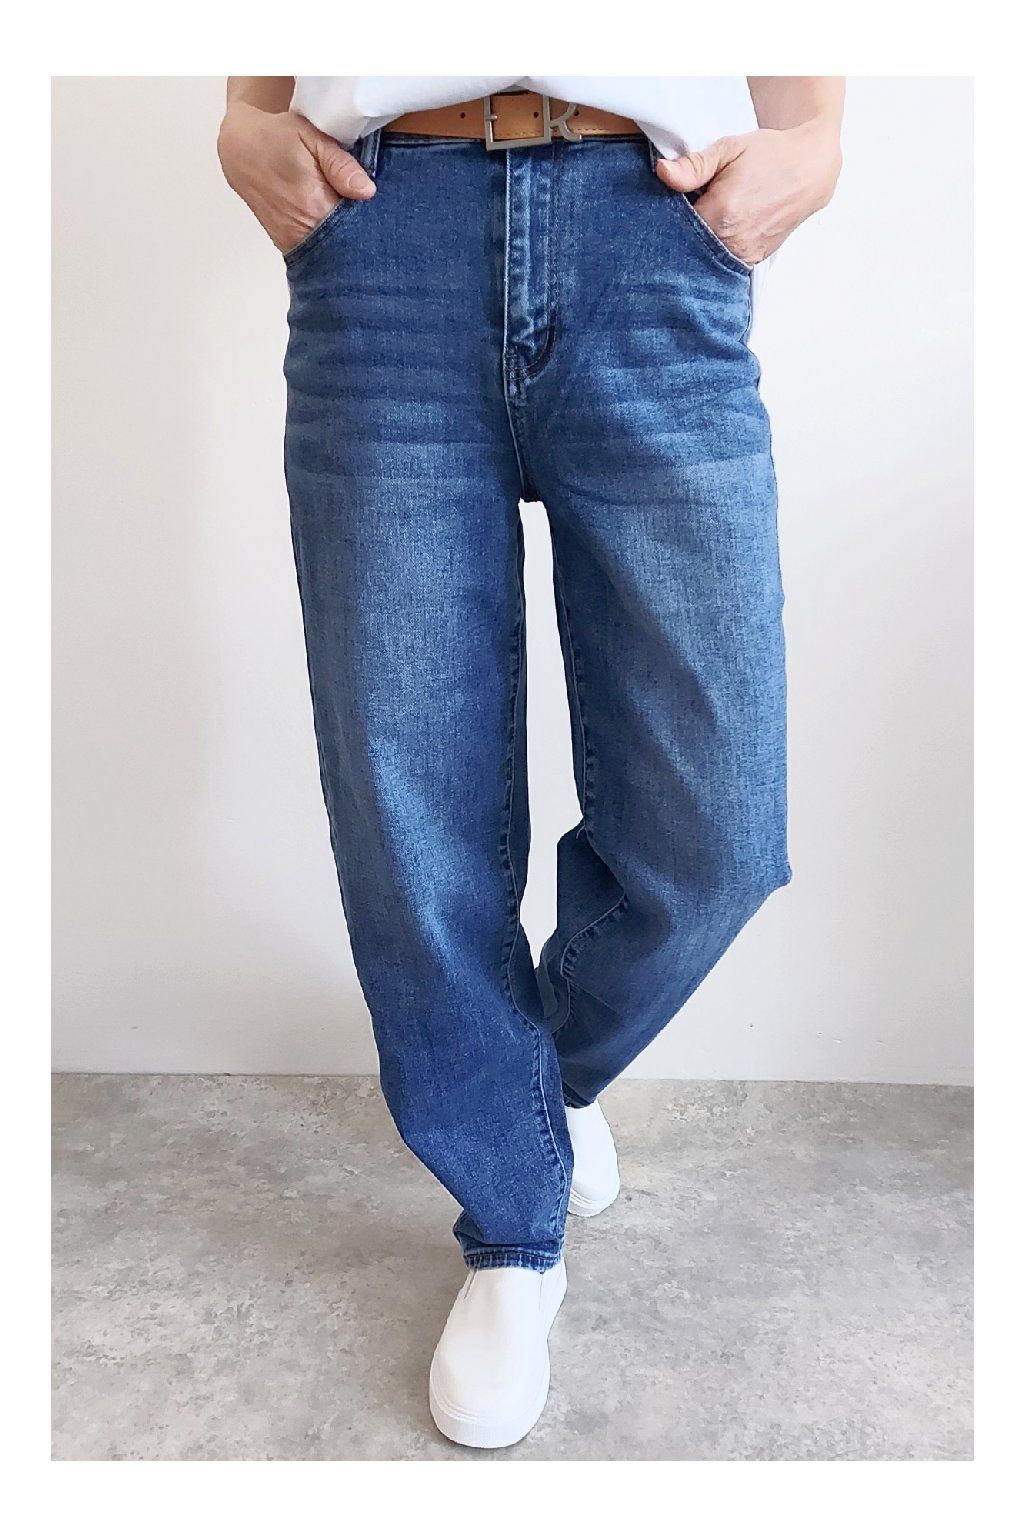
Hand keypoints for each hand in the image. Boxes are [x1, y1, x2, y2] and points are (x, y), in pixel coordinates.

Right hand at [217, 102, 374, 252]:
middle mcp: (305, 231)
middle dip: (365, 233)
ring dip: (348, 239)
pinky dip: (331, 243)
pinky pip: (319, 253)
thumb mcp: (311, 137)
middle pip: (350, 247)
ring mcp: (295, 242)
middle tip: (371, 214)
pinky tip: (336, 225)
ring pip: (335, 253)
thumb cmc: (277, 138)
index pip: (360, 227)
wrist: (240, 150)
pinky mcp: (289, 246)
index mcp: (315, 205)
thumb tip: (367, 191)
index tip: (381, 211)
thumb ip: (340, 164)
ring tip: (351, 216)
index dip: (375, 221)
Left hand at [657, 119, 840, 265]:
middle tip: (691, 206)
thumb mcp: (729, 149)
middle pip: (686, 245)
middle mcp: (732, 241)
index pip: (674, 225)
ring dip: (697, 241)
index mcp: (721, 214)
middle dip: (681, 229)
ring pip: (703, 256)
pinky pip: (720, 262)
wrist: (809, 170)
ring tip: (709, 215)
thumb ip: (694, 165)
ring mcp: (743, 255)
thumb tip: (662, 172)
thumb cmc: (770, 156)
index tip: (673, 200)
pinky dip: (714, 249)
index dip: (668, 213)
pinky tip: (719, 229)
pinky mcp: (751, 261)